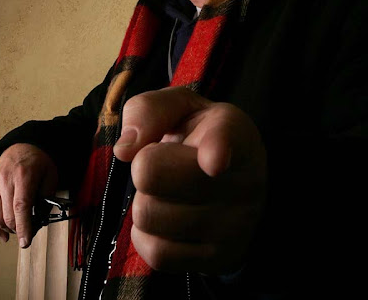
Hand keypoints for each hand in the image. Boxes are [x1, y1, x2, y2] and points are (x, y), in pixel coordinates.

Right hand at [0, 143, 57, 247]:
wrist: (23, 145)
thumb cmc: (39, 162)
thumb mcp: (50, 177)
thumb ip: (46, 200)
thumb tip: (39, 222)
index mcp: (23, 176)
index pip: (21, 207)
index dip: (23, 227)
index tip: (25, 242)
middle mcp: (5, 180)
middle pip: (8, 215)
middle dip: (18, 229)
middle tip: (28, 233)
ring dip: (7, 229)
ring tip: (17, 231)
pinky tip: (2, 234)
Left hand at [113, 87, 266, 273]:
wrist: (236, 178)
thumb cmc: (200, 137)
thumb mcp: (179, 108)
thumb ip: (148, 110)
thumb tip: (125, 149)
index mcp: (233, 131)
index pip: (223, 140)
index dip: (215, 148)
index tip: (213, 161)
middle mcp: (242, 180)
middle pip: (150, 175)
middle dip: (143, 167)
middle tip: (163, 164)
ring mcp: (234, 225)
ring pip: (147, 215)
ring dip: (146, 203)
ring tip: (170, 193)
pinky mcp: (220, 258)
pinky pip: (156, 253)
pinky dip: (149, 236)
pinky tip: (169, 221)